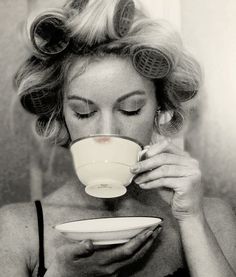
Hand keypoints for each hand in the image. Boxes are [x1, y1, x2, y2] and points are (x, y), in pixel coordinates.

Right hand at [45, 227, 160, 276]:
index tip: (149, 231)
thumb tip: (89, 243)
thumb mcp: (66, 254)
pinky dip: (138, 252)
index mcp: (102, 262)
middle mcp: (111, 269)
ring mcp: (112, 272)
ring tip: (154, 235)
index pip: (126, 251)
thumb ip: (79, 249)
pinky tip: (141, 244)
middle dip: (149, 242)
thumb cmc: (65, 264)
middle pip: (135, 256)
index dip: (139, 241)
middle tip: (158, 229)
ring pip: (134, 260)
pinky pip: (129, 262)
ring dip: (146, 247)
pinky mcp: (111, 273)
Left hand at [131, 139, 203, 221]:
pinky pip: (164, 180)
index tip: (140, 157)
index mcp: (186, 158)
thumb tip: (143, 153)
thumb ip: (157, 165)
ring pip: (163, 169)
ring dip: (147, 175)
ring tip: (137, 179)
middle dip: (146, 163)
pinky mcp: (188, 184)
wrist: (188, 213)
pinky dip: (151, 183)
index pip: (167, 146)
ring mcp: (191, 173)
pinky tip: (144, 185)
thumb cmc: (175, 194)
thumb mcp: (165, 176)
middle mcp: (191, 163)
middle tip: (133, 168)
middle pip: (163, 157)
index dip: (152, 150)